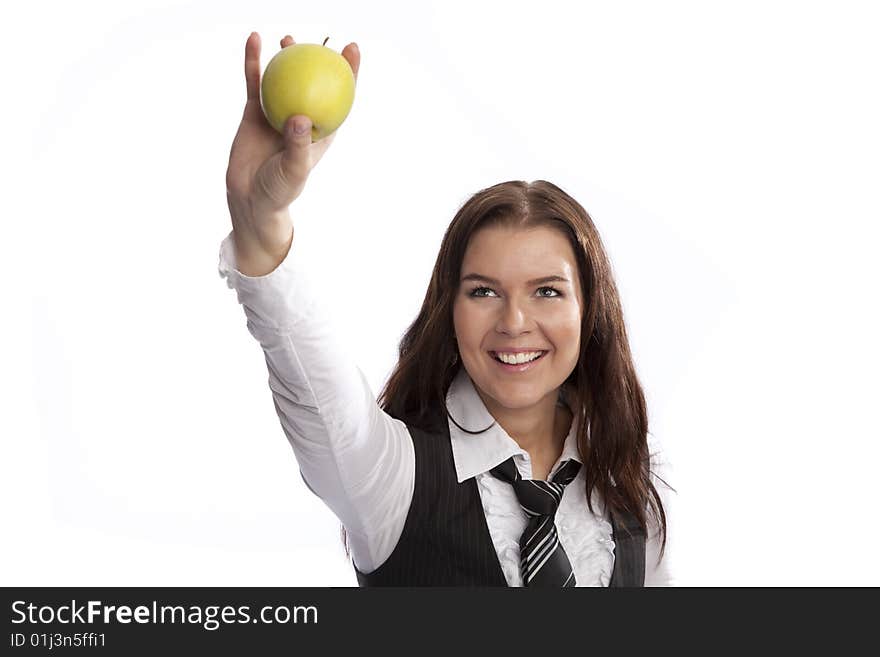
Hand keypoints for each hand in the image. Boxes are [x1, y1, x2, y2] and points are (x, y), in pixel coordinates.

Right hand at [225, 32, 359, 234]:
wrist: (250, 197)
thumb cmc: (279, 189)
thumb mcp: (293, 171)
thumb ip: (297, 145)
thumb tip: (301, 117)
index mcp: (321, 131)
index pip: (340, 96)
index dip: (349, 72)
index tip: (352, 47)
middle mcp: (302, 118)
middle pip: (315, 82)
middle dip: (321, 59)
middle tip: (323, 38)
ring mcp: (278, 112)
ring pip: (285, 78)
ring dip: (288, 57)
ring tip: (289, 39)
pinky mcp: (255, 112)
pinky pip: (255, 82)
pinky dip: (254, 61)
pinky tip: (254, 40)